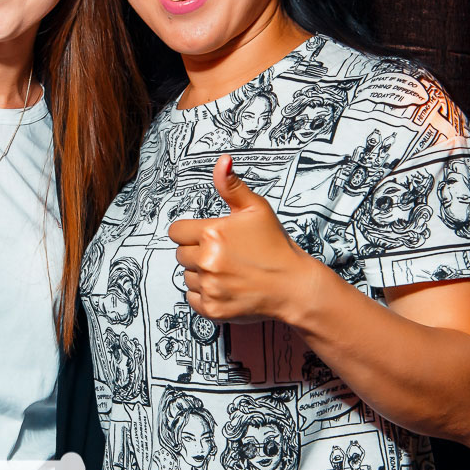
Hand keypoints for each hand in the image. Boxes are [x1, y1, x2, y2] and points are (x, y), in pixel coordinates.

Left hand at [168, 155, 325, 323]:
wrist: (293, 285)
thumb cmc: (275, 245)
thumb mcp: (256, 209)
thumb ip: (231, 185)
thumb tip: (222, 160)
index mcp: (212, 234)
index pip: (176, 232)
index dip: (190, 232)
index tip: (207, 237)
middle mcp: (206, 261)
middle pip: (180, 254)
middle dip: (196, 252)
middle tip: (223, 254)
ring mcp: (209, 287)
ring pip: (186, 276)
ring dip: (200, 274)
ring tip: (227, 271)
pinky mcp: (212, 308)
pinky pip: (192, 298)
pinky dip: (204, 294)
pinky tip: (224, 287)